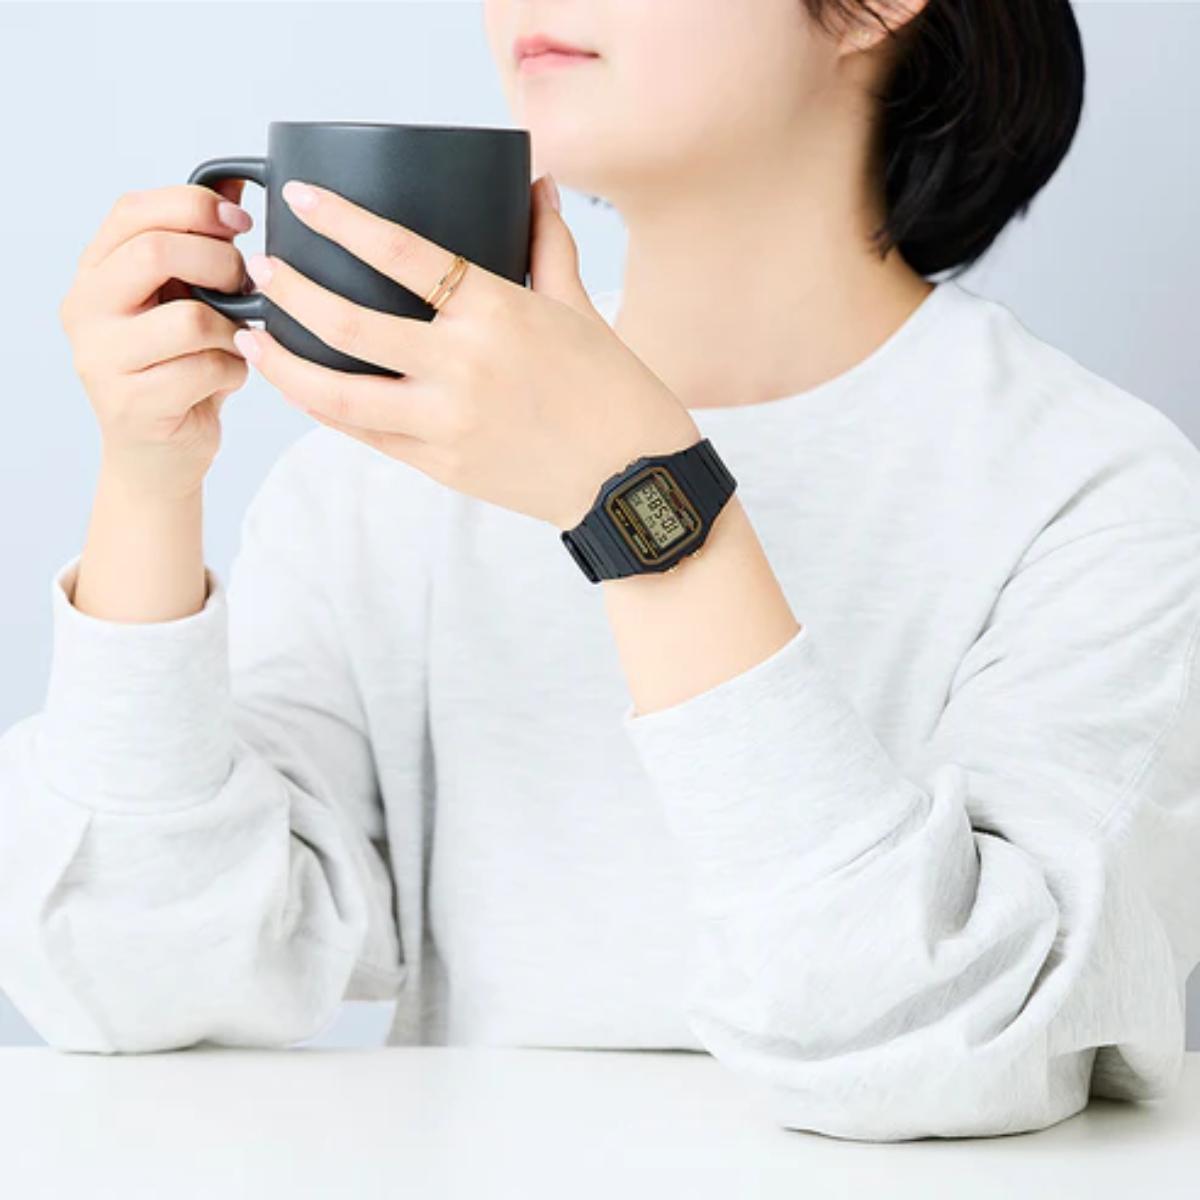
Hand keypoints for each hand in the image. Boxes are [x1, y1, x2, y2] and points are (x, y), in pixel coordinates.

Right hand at [59, 182, 253, 499]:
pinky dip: (236, 372)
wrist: (159, 457)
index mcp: (95, 271)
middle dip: (221, 262)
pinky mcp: (131, 404)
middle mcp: (84, 308)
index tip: (242, 222)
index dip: (195, 206)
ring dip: (235, 329)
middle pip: (156, 251)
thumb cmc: (180, 370)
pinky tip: (229, 378)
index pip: (134, 210)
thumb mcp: (185, 299)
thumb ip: (199, 245)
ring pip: (191, 318)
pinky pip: (206, 369)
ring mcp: (101, 358)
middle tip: (247, 284)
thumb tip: (240, 182)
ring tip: (238, 342)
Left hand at [233, 174, 699, 529]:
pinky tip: (304, 391)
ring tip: (256, 339)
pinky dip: (327, 411)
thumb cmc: (612, 390)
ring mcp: (445, 422)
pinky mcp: (440, 467)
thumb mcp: (581, 309)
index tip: (301, 200)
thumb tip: (537, 186)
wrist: (630, 479)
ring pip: (339, 393)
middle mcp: (462, 366)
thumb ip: (548, 245)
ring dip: (285, 365)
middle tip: (263, 271)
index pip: (401, 254)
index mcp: (497, 313)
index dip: (342, 222)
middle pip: (349, 324)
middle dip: (292, 292)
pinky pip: (366, 435)